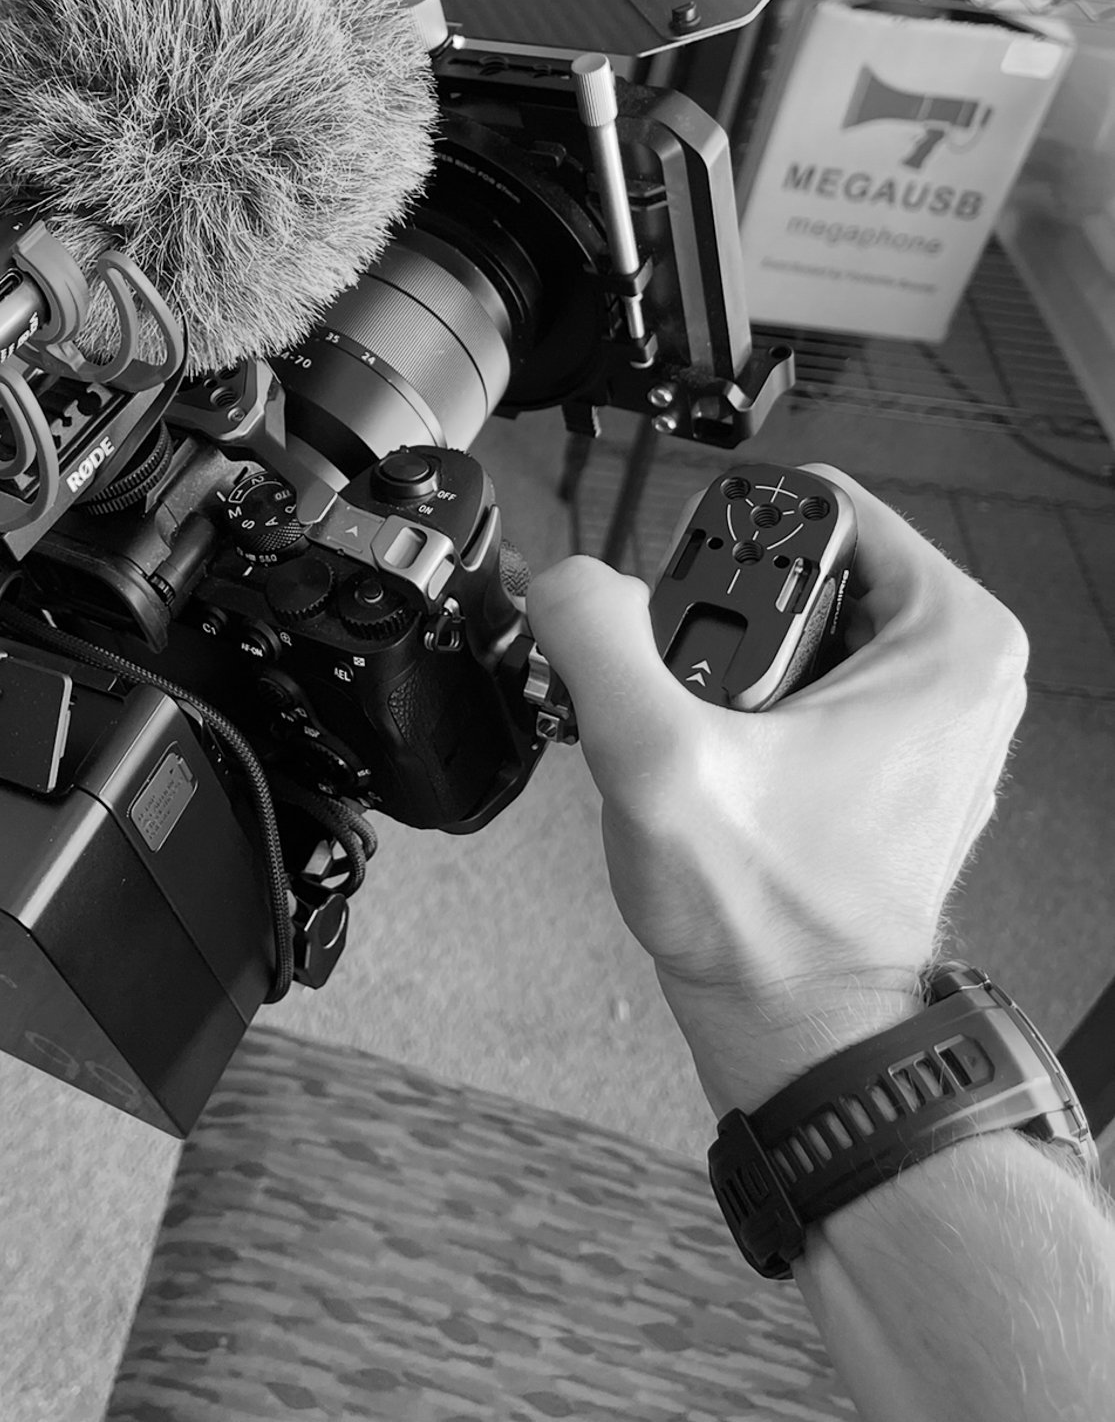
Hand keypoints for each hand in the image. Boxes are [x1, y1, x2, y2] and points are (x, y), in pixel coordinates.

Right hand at [525, 464, 1029, 1117]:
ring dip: (731, 655)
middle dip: (723, 604)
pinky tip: (721, 755)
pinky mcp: (907, 754)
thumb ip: (598, 641)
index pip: (821, 503)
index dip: (725, 540)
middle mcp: (967, 665)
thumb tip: (564, 579)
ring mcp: (942, 713)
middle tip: (686, 691)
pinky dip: (758, 698)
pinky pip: (818, 676)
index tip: (687, 620)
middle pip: (809, 560)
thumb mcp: (657, 761)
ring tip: (699, 728)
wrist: (800, 1030)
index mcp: (952, 636)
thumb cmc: (768, 922)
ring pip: (805, 619)